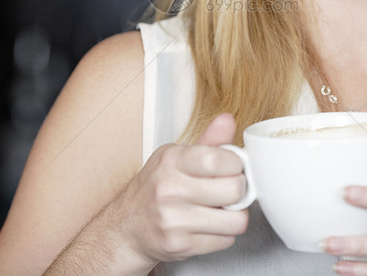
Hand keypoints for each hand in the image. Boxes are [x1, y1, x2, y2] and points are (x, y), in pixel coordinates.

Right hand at [116, 113, 249, 265]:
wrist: (126, 227)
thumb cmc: (156, 189)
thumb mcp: (176, 158)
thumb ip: (208, 142)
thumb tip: (228, 120)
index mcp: (171, 161)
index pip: (218, 159)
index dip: (236, 165)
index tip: (232, 168)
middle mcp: (170, 189)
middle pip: (234, 190)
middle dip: (239, 190)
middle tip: (229, 189)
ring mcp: (174, 220)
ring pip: (236, 220)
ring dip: (234, 215)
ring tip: (220, 209)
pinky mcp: (181, 246)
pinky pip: (226, 241)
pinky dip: (223, 234)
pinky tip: (209, 225)